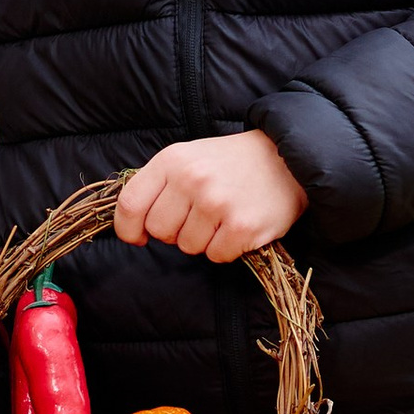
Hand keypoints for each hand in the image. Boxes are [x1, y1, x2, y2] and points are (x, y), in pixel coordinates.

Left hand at [116, 130, 308, 262]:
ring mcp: (217, 203)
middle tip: (199, 215)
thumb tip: (132, 225)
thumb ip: (159, 185)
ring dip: (204, 240)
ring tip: (223, 216)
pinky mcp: (241, 226)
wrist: (286, 158)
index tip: (138, 236)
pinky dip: (226, 248)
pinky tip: (238, 226)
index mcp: (172, 160)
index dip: (128, 228)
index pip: (130, 204)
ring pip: (188, 247)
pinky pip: (216, 256)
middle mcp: (192, 179)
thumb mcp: (188, 157)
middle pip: (159, 231)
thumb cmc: (230, 163)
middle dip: (175, 231)